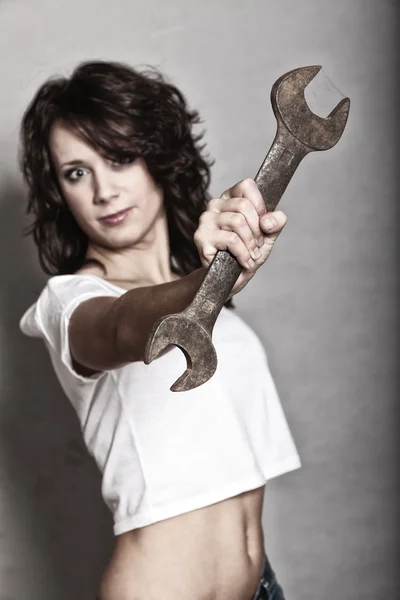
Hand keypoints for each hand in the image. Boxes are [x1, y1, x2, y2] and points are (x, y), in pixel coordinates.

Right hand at [194, 178, 286, 295]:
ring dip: (250, 243)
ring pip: (237, 221)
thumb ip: (275, 223)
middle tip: (256, 245)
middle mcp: (215, 205)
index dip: (260, 206)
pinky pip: (230, 239)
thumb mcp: (267, 236)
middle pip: (244, 206)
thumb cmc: (246, 254)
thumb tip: (267, 221)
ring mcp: (206, 220)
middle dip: (257, 230)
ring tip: (251, 255)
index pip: (247, 186)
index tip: (262, 225)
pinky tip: (244, 261)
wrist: (230, 280)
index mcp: (230, 198)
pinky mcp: (202, 237)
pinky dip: (243, 253)